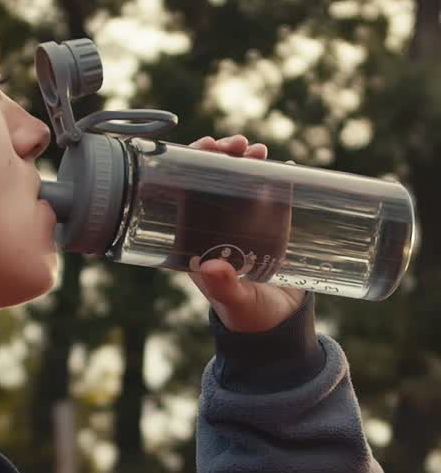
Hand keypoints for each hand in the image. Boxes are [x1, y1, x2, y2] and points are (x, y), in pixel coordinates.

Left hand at [187, 135, 303, 332]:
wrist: (281, 327)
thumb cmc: (249, 318)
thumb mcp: (235, 303)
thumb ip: (223, 289)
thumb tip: (207, 267)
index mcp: (196, 240)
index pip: (186, 194)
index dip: (191, 167)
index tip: (205, 149)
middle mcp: (216, 227)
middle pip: (212, 181)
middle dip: (221, 157)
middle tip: (236, 145)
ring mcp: (244, 223)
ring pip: (240, 182)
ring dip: (247, 161)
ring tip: (258, 150)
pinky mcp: (271, 225)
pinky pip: (269, 193)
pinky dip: (275, 175)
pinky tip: (284, 164)